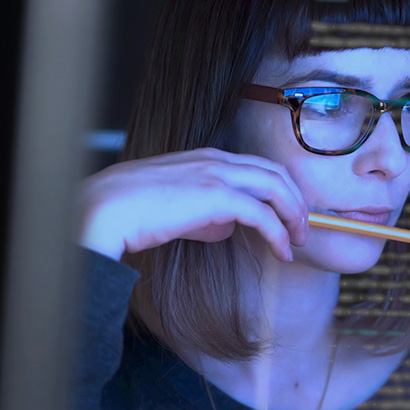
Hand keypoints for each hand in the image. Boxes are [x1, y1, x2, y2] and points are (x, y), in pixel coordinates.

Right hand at [78, 148, 309, 261]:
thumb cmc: (132, 211)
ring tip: (298, 242)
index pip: (258, 168)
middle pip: (276, 173)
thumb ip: (204, 214)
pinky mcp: (217, 197)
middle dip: (296, 202)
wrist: (107, 209)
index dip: (280, 191)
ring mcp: (218, 175)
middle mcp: (217, 160)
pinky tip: (282, 252)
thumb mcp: (176, 209)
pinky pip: (262, 214)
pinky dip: (278, 233)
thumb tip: (227, 228)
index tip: (288, 217)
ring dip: (294, 216)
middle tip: (302, 230)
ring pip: (276, 188)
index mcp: (207, 157)